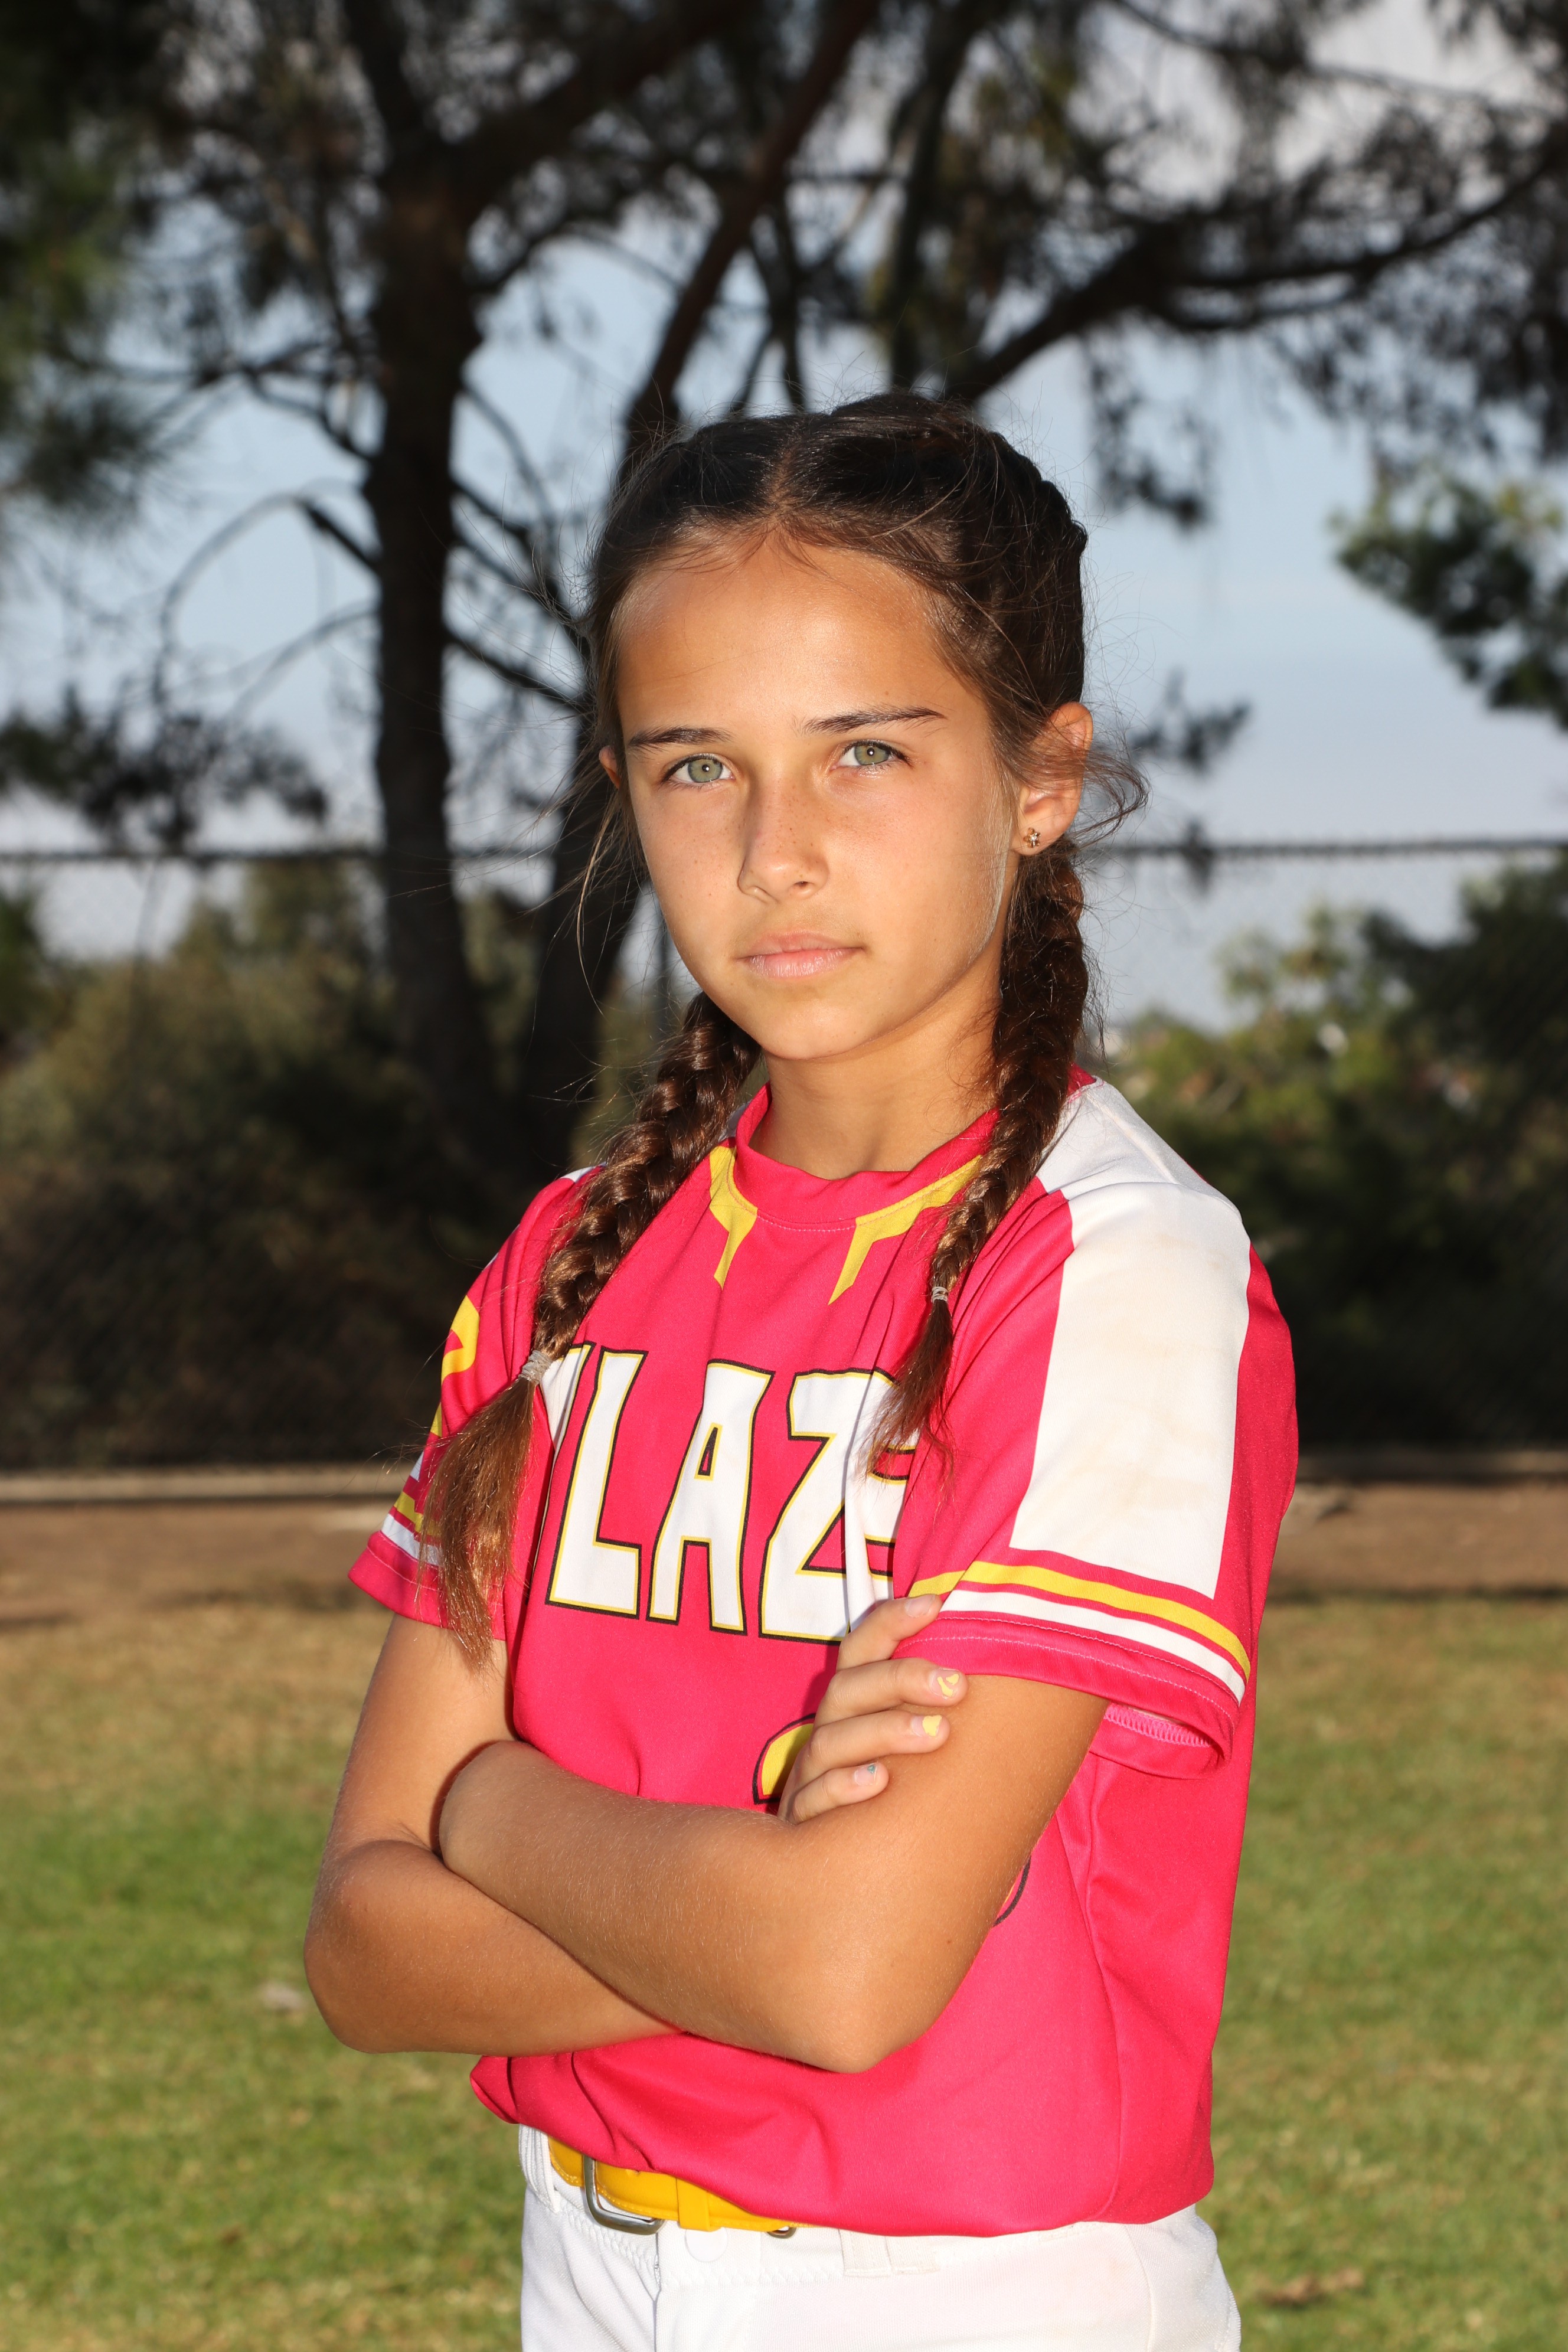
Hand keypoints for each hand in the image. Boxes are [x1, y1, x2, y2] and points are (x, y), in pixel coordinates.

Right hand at [775, 1592, 967, 1824]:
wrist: (834, 1868)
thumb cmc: (889, 1790)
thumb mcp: (902, 1741)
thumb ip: (931, 1707)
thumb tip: (989, 1672)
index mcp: (851, 1704)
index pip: (861, 1649)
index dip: (890, 1620)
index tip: (935, 1604)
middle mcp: (828, 1731)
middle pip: (849, 1689)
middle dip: (902, 1678)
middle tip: (958, 1685)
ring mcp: (810, 1775)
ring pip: (832, 1741)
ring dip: (885, 1731)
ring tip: (938, 1734)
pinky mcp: (803, 1820)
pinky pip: (815, 1797)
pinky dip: (844, 1786)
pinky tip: (880, 1783)